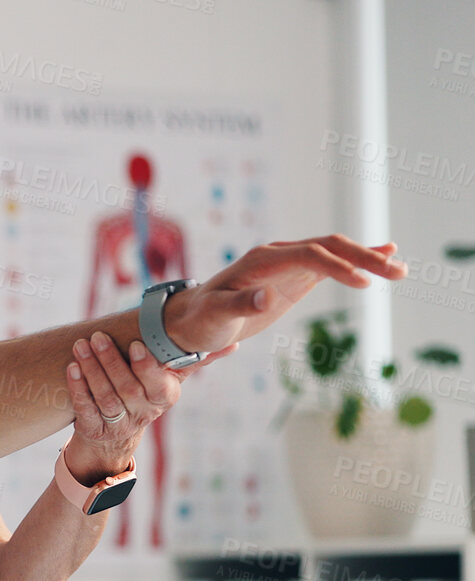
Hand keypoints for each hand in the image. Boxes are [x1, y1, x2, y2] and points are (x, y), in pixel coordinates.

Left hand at [63, 329, 186, 479]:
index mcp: (164, 397)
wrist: (116, 437)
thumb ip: (196, 360)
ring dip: (91, 370)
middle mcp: (143, 413)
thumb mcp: (173, 378)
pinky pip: (85, 408)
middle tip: (97, 336)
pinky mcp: (94, 429)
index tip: (136, 345)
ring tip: (81, 346)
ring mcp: (117, 423)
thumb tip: (234, 342)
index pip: (157, 384)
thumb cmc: (147, 395)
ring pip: (104, 397)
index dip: (146, 367)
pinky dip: (77, 388)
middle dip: (110, 361)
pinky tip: (71, 368)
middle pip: (126, 388)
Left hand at [164, 234, 405, 356]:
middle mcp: (279, 255)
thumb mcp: (216, 316)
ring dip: (367, 260)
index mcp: (262, 259)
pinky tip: (383, 260)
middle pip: (329, 248)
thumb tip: (267, 297)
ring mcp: (289, 264)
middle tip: (397, 272)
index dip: (336, 266)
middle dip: (363, 258)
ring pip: (335, 254)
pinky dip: (356, 263)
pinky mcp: (295, 278)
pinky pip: (330, 265)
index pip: (308, 255)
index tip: (363, 282)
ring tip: (400, 269)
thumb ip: (240, 305)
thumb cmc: (201, 319)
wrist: (191, 320)